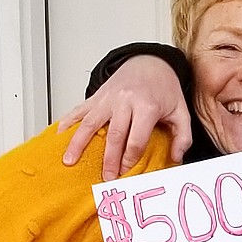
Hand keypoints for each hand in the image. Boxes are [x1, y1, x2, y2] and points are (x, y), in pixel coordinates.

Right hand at [58, 56, 192, 177]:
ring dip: (78, 143)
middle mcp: (125, 101)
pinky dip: (67, 122)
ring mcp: (108, 98)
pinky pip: (79, 110)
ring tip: (69, 161)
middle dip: (109, 160)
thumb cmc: (164, 89)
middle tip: (105, 179)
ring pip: (91, 122)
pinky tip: (59, 136)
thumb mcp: (181, 111)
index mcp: (146, 106)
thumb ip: (183, 137)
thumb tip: (175, 159)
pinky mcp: (97, 96)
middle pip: (114, 135)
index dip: (130, 159)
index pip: (136, 139)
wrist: (149, 62)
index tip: (126, 175)